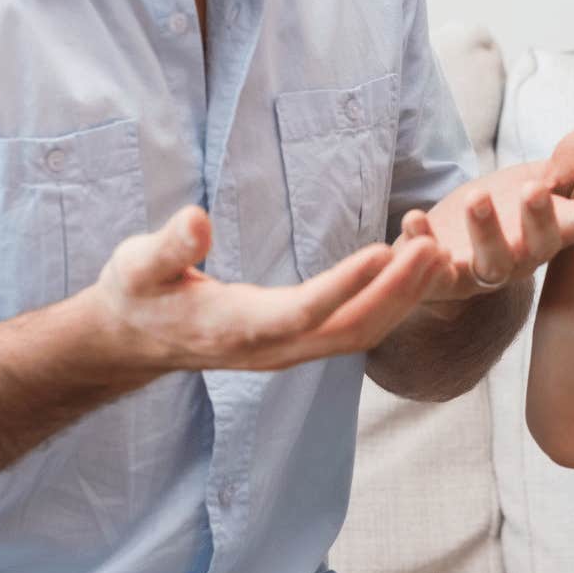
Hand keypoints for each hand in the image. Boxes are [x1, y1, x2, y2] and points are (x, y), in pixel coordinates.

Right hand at [86, 205, 452, 373]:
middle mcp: (272, 349)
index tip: (382, 251)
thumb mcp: (137, 265)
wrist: (135, 340)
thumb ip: (168, 246)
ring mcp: (289, 352)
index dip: (342, 285)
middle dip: (396, 291)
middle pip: (348, 329)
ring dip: (404, 298)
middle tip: (433, 247)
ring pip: (361, 334)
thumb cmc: (137, 294)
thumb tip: (197, 219)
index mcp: (235, 328)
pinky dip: (391, 303)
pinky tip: (415, 271)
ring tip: (438, 254)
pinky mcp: (300, 344)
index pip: (300, 311)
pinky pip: (356, 331)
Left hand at [402, 120, 573, 303]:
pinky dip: (421, 243)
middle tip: (535, 188)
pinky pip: (431, 271)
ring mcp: (482, 272)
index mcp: (552, 232)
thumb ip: (569, 160)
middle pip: (540, 247)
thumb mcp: (535, 179)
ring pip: (490, 264)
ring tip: (476, 198)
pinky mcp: (440, 279)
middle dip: (539, 219)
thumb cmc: (501, 211)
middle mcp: (523, 258)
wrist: (449, 246)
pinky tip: (413, 217)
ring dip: (484, 232)